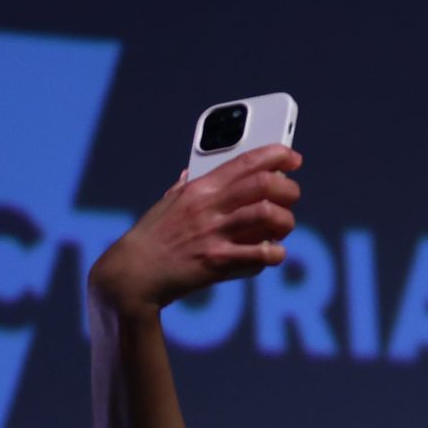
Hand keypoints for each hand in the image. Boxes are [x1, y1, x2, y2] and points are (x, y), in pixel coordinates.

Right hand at [87, 146, 302, 315]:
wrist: (135, 272)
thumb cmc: (152, 237)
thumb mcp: (168, 203)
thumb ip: (185, 187)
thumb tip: (192, 172)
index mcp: (200, 188)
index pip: (244, 161)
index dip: (275, 155)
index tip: (292, 157)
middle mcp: (209, 206)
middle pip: (264, 184)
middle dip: (288, 188)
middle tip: (291, 196)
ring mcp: (215, 233)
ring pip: (269, 214)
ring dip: (286, 221)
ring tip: (282, 229)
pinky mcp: (218, 261)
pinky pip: (262, 253)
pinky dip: (276, 253)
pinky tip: (273, 253)